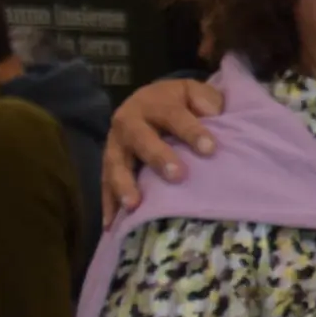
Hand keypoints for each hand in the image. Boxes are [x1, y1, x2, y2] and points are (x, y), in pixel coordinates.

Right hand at [104, 75, 226, 221]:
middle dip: (158, 157)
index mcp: (154, 103)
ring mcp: (115, 144)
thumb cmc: (179, 102)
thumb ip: (205, 99)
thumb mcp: (193, 92)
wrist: (148, 101)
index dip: (192, 131)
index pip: (175, 116)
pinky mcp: (108, 163)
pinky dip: (108, 203)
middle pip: (141, 138)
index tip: (210, 149)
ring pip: (116, 163)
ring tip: (134, 205)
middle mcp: (129, 122)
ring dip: (124, 185)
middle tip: (177, 176)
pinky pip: (105, 184)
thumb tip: (211, 113)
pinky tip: (111, 224)